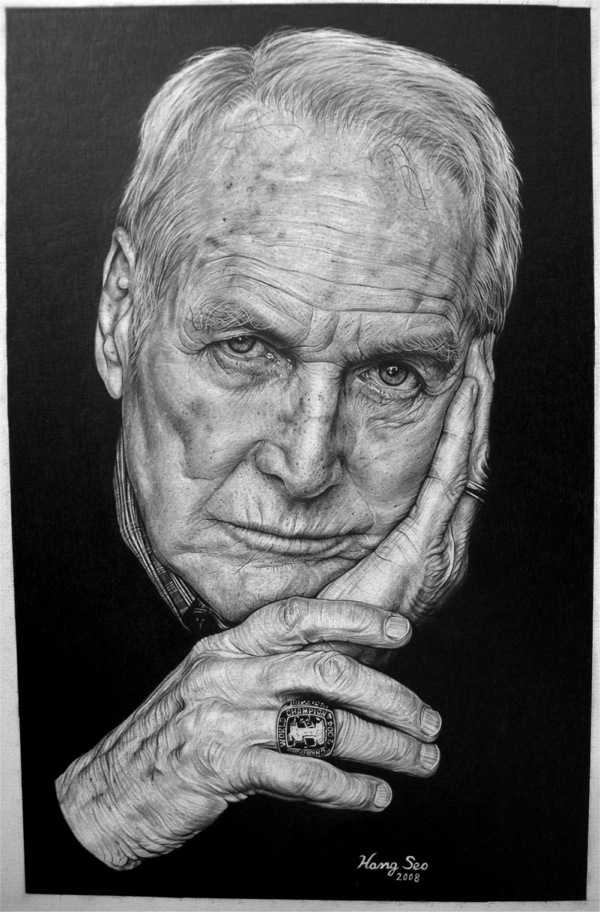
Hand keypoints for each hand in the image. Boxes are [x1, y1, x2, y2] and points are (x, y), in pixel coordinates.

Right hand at [56, 598, 439, 868]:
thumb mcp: (210, 689)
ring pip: (323, 724)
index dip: (353, 618)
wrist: (105, 793)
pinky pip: (300, 774)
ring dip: (383, 746)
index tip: (401, 631)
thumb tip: (338, 673)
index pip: (296, 616)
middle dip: (389, 694)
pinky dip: (347, 788)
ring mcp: (222, 719)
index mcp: (225, 647)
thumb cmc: (167, 740)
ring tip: (417, 761)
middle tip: (427, 719)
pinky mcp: (220, 767)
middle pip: (325, 670)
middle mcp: (225, 673)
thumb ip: (263, 675)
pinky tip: (372, 796)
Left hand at [319, 337, 492, 629]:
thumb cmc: (326, 617)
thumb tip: (313, 477)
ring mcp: (441, 549)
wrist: (322, 665)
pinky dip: (460, 437)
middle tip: (482, 351)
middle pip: (470, 459)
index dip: (462, 423)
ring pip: (467, 463)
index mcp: (427, 544)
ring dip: (475, 411)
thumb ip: (350, 524)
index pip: (454, 470)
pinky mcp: (425, 551)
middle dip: (478, 404)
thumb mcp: (339, 559)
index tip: (463, 377)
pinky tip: (465, 399)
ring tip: (480, 362)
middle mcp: (445, 544)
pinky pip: (450, 482)